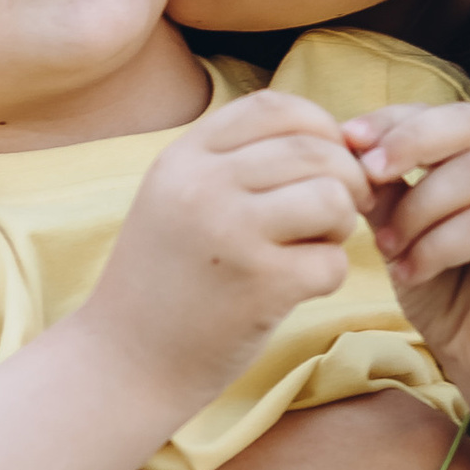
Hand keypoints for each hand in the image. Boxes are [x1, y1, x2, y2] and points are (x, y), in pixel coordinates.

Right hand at [86, 90, 368, 410]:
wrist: (123, 364)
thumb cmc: (166, 282)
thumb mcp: (177, 200)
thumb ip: (236, 163)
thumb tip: (334, 137)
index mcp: (182, 158)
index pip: (274, 106)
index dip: (319, 124)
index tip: (327, 160)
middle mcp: (204, 186)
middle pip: (315, 150)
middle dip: (346, 179)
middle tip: (339, 212)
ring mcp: (233, 235)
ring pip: (332, 198)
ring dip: (341, 225)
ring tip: (315, 247)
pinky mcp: (262, 286)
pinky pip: (333, 261)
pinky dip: (329, 276)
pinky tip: (298, 289)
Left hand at [346, 101, 469, 400]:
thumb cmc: (450, 287)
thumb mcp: (403, 232)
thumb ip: (386, 192)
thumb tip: (346, 151)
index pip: (441, 111)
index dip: (393, 119)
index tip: (347, 139)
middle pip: (469, 122)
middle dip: (410, 142)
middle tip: (368, 173)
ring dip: (420, 208)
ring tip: (387, 247)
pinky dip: (438, 247)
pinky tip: (411, 273)